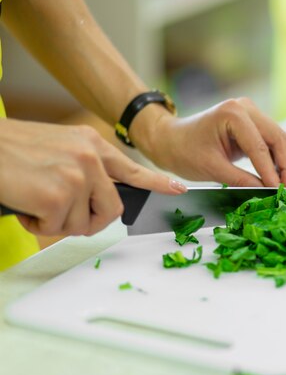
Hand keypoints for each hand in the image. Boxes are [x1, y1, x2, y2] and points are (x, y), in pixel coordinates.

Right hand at [0, 120, 186, 235]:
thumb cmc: (12, 151)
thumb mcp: (58, 147)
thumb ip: (84, 168)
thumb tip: (96, 199)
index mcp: (92, 145)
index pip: (132, 169)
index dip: (157, 182)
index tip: (178, 189)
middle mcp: (90, 158)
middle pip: (111, 211)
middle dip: (88, 220)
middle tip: (60, 211)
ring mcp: (77, 177)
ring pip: (82, 223)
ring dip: (57, 221)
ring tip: (34, 198)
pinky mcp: (58, 196)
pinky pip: (57, 229)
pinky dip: (38, 225)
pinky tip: (26, 204)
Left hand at [133, 97, 285, 186]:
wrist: (171, 139)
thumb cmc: (184, 150)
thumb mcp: (211, 169)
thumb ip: (240, 180)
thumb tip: (266, 193)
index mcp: (232, 113)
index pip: (260, 145)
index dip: (271, 171)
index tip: (278, 192)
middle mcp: (246, 108)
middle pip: (279, 138)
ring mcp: (252, 114)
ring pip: (282, 140)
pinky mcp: (255, 125)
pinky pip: (275, 143)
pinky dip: (279, 161)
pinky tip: (279, 179)